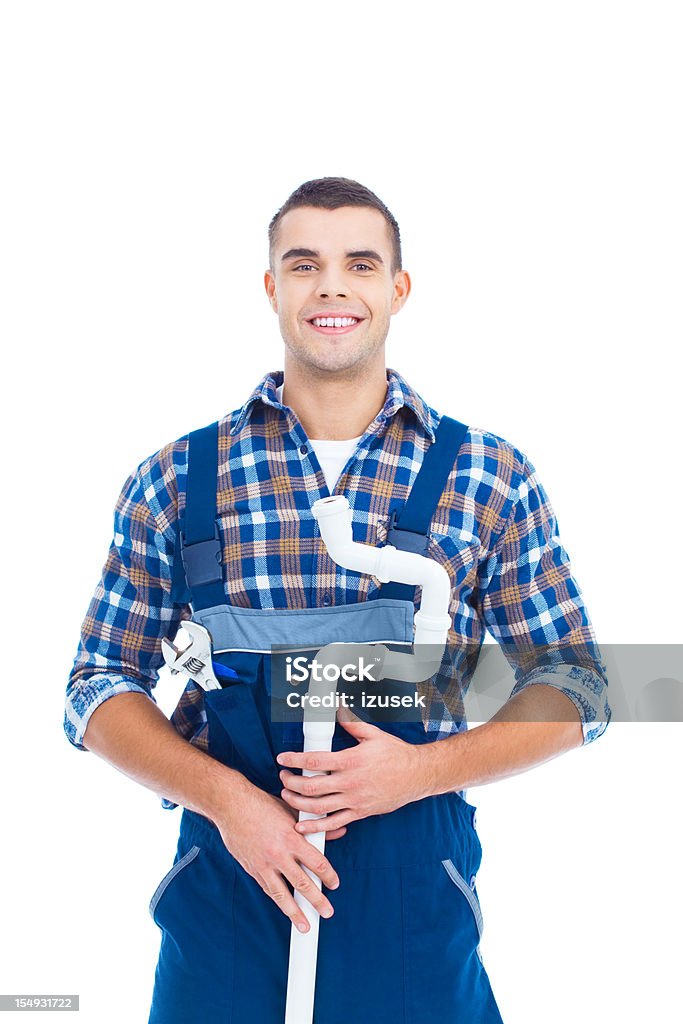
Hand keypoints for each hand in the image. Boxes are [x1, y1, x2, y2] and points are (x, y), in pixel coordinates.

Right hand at [213, 775, 343, 932]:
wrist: (231, 805)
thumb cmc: (263, 805)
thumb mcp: (293, 812)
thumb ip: (315, 826)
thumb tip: (338, 832)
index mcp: (292, 837)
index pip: (317, 862)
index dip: (328, 876)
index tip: (335, 885)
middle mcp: (279, 853)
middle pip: (302, 883)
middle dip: (317, 900)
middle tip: (327, 912)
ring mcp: (264, 863)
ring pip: (282, 894)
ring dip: (295, 912)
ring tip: (305, 926)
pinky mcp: (252, 868)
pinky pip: (267, 888)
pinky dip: (278, 900)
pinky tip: (285, 909)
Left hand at [276, 706, 427, 833]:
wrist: (417, 775)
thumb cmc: (396, 754)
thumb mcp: (373, 734)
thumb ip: (351, 722)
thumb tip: (337, 708)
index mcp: (351, 760)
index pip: (315, 761)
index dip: (294, 759)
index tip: (283, 758)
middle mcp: (350, 782)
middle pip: (311, 786)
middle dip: (291, 782)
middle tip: (283, 776)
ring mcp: (354, 800)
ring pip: (318, 807)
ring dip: (297, 803)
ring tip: (287, 795)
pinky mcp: (359, 813)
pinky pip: (333, 823)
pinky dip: (315, 826)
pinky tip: (302, 824)